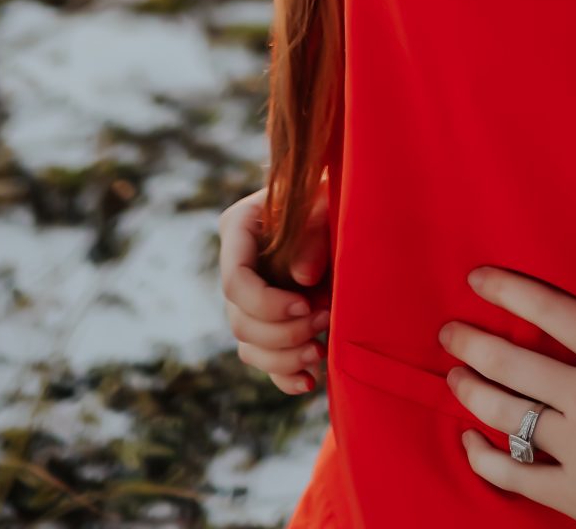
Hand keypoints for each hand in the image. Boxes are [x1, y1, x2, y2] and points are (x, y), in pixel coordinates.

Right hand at [217, 175, 331, 396]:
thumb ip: (312, 235)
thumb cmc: (330, 195)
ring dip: (284, 357)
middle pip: (240, 321)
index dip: (267, 303)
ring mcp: (248, 300)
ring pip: (248, 347)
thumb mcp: (323, 202)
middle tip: (326, 317)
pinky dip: (284, 376)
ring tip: (320, 350)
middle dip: (283, 332)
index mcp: (239, 229)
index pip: (235, 281)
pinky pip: (263, 361)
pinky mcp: (266, 323)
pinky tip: (309, 380)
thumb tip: (303, 278)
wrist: (341, 206)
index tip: (306, 304)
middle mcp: (237, 268)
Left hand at [437, 260, 575, 525]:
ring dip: (472, 392)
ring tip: (452, 377)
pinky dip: (484, 457)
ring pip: (507, 414)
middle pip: (513, 362)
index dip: (508, 290)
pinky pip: (515, 475)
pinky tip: (469, 442)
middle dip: (473, 342)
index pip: (551, 311)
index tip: (477, 279)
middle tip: (448, 330)